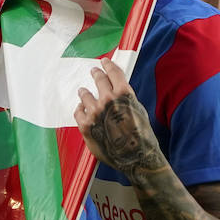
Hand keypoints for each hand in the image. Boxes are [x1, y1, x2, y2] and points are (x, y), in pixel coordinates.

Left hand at [74, 58, 161, 177]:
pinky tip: (81, 108)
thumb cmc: (141, 136)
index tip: (104, 62)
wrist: (136, 157)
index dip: (108, 65)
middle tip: (94, 71)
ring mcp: (95, 112)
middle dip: (96, 74)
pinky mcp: (86, 125)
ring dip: (85, 92)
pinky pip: (78, 112)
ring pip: (85, 95)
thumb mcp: (138, 110)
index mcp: (125, 93)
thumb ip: (126, 98)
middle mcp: (108, 100)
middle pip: (98, 80)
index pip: (113, 72)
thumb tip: (116, 90)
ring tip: (83, 91)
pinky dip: (80, 109)